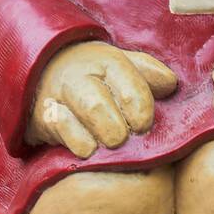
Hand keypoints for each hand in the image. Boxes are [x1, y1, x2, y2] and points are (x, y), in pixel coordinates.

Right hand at [26, 42, 177, 157]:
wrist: (46, 68)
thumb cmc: (97, 74)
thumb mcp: (124, 65)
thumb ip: (149, 74)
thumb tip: (171, 86)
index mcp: (108, 63)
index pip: (126, 83)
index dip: (140, 109)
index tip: (144, 125)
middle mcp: (80, 78)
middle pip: (97, 105)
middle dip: (114, 128)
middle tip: (124, 139)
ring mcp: (58, 97)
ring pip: (72, 120)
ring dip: (95, 138)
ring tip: (108, 147)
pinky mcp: (43, 116)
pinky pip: (58, 130)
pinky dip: (75, 143)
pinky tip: (88, 150)